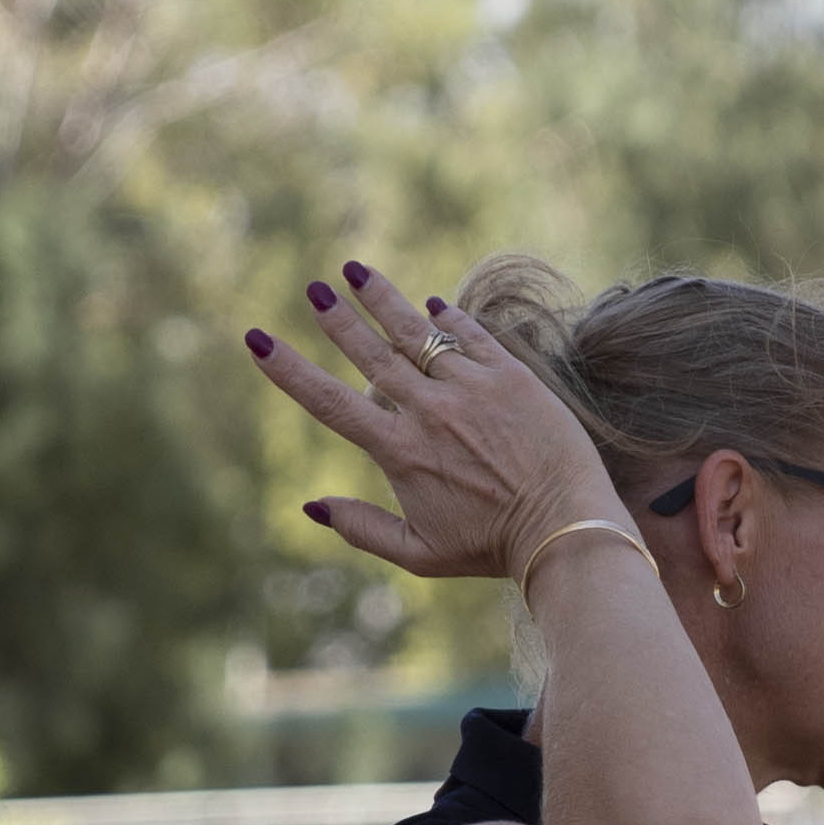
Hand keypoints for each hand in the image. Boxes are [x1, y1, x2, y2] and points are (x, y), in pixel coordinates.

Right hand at [246, 264, 611, 583]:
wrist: (565, 527)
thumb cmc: (491, 547)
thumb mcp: (418, 554)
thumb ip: (361, 528)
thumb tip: (310, 505)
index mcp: (399, 450)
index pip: (329, 401)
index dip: (288, 369)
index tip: (257, 340)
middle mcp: (429, 410)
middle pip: (371, 353)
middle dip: (337, 317)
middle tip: (313, 288)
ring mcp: (472, 387)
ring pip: (416, 333)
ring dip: (383, 299)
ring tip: (355, 270)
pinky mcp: (512, 377)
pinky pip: (472, 336)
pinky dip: (449, 318)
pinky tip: (433, 305)